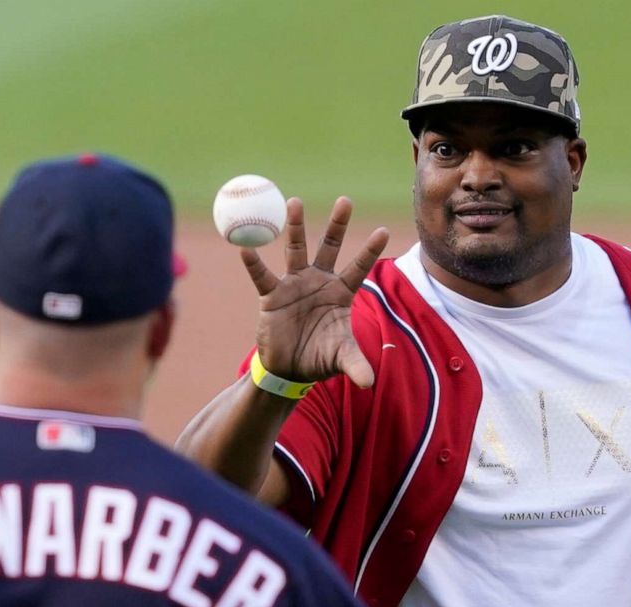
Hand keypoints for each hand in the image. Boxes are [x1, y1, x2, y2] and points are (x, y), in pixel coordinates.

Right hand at [240, 196, 388, 388]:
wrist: (288, 369)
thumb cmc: (319, 358)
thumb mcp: (339, 359)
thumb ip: (355, 365)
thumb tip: (370, 383)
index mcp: (340, 293)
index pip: (359, 268)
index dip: (370, 251)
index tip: (384, 230)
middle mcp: (319, 282)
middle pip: (330, 247)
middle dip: (337, 225)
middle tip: (346, 201)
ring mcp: (295, 285)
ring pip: (296, 250)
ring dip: (295, 227)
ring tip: (295, 202)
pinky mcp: (272, 295)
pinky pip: (262, 276)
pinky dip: (254, 264)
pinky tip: (246, 248)